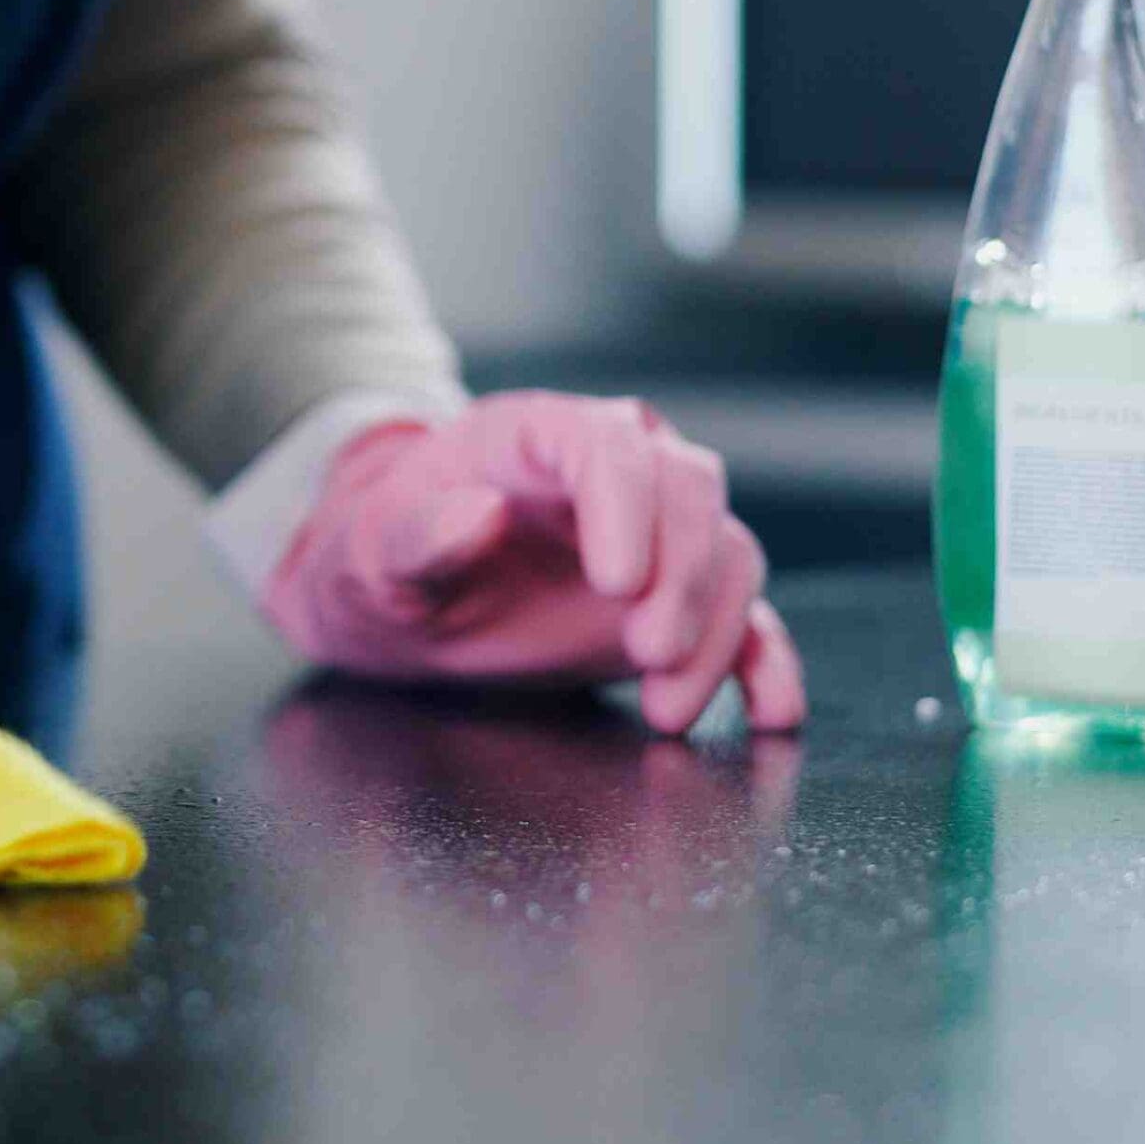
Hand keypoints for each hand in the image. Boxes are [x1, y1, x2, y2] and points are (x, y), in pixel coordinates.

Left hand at [259, 393, 808, 734]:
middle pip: (688, 494)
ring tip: (667, 707)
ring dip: (716, 632)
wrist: (403, 598)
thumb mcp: (373, 553)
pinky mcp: (677, 598)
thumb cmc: (382, 559)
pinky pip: (746, 618)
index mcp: (536, 434)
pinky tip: (771, 710)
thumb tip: (479, 512)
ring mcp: (654, 532)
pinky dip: (766, 662)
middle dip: (683, 577)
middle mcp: (613, 469)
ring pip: (727, 555)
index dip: (627, 510)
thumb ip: (418, 534)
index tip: (618, 585)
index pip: (608, 448)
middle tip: (648, 654)